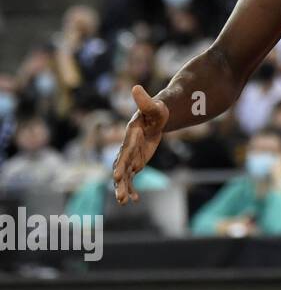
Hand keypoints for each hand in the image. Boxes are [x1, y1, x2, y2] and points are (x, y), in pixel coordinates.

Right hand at [112, 84, 167, 203]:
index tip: (117, 176)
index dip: (121, 164)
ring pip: (125, 175)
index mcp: (131, 136)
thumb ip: (145, 100)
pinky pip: (131, 178)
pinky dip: (132, 188)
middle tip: (119, 196)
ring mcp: (130, 157)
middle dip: (120, 182)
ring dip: (124, 189)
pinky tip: (135, 200)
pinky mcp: (134, 162)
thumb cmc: (155, 110)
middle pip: (122, 167)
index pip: (125, 152)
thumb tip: (136, 87)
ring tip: (124, 202)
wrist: (154, 118)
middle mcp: (127, 148)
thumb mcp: (154, 106)